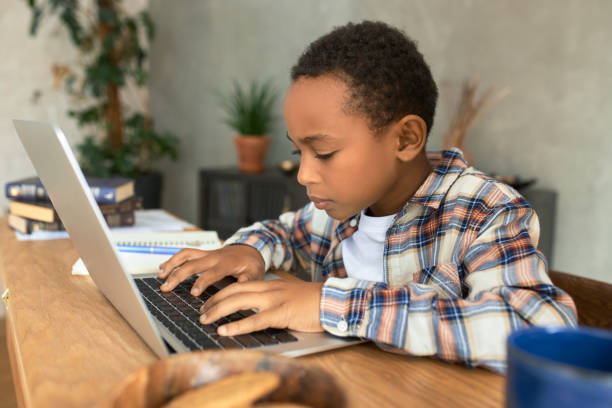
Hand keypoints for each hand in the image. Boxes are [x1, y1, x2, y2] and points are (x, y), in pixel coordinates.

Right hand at [158, 244, 264, 295]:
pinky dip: (173, 259)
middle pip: (192, 263)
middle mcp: (214, 256)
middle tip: (166, 288)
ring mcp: (207, 253)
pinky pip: (185, 253)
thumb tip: (236, 295)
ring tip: (160, 276)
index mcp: (227, 263)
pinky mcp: (202, 254)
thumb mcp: (255, 275)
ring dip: (171, 264)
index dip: (202, 282)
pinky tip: (163, 268)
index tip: (193, 293)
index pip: (212, 272)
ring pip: (185, 255)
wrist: (251, 249)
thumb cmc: (252, 264)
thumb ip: (246, 284)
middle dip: (178, 275)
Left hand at [199, 280, 324, 335]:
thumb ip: (271, 300)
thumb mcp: (287, 296)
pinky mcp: (281, 313)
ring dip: (218, 311)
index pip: (238, 285)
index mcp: (269, 285)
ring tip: (205, 320)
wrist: (331, 300)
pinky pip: (255, 320)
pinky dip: (237, 325)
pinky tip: (225, 330)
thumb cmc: (312, 302)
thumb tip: (256, 311)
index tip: (208, 302)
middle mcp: (268, 289)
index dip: (220, 293)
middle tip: (201, 312)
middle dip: (214, 302)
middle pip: (233, 291)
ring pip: (238, 301)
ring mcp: (274, 300)